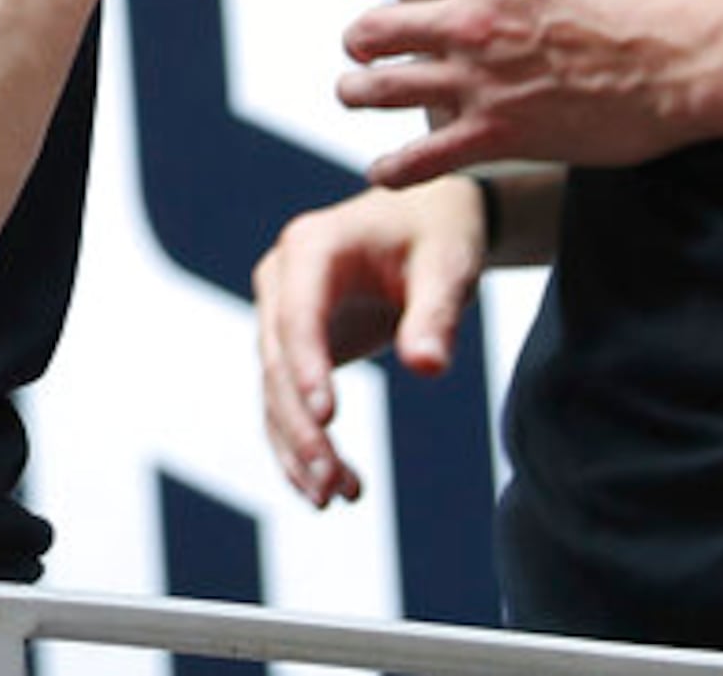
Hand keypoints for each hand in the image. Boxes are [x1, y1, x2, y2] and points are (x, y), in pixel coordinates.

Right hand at [251, 178, 485, 507]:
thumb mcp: (447, 266)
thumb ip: (436, 313)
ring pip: (275, 394)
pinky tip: (332, 490)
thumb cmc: (439, 236)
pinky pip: (286, 406)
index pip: (297, 315)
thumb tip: (427, 368)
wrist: (428, 224)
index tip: (329, 420)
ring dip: (300, 450)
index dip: (307, 368)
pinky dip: (303, 448)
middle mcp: (281, 282)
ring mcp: (280, 318)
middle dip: (302, 428)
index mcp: (310, 248)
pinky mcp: (293, 351)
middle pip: (276, 364)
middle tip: (332, 484)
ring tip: (336, 498)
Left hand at [337, 0, 722, 186]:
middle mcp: (470, 18)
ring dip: (359, 94)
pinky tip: (384, 172)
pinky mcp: (501, 135)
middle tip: (363, 47)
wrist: (698, 60)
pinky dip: (395, 169)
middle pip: (374, 29)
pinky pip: (422, 158)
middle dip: (359, 39)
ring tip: (355, 96)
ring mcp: (480, 80)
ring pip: (381, 90)